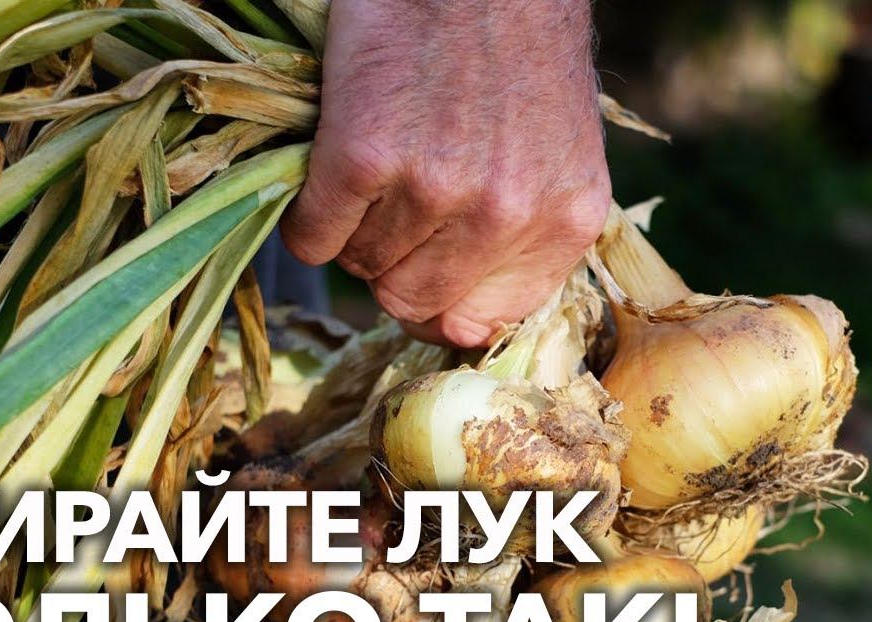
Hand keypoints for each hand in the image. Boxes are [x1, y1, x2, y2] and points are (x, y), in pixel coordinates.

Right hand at [280, 0, 609, 346]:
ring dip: (352, 229)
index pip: (481, 323)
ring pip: (360, 267)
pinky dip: (308, 212)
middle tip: (386, 209)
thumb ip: (526, 234)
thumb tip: (459, 318)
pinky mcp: (364, 156)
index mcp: (564, 222)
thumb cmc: (512, 48)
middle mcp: (506, 216)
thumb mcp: (554, 153)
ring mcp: (435, 188)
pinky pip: (313, 236)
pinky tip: (332, 161)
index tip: (418, 274)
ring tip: (370, 166)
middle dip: (391, 266)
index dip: (440, 304)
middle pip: (412, 302)